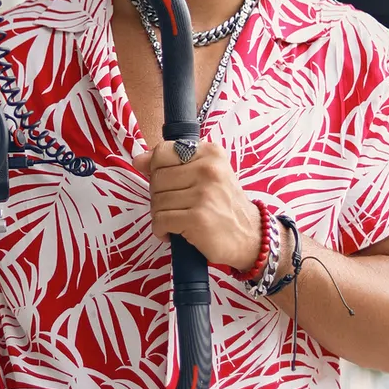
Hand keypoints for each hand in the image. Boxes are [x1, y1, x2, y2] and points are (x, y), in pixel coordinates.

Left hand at [133, 141, 264, 271]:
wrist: (250, 236)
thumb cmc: (223, 205)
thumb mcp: (206, 175)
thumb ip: (172, 163)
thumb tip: (138, 160)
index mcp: (210, 153)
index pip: (163, 151)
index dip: (156, 169)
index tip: (165, 182)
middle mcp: (208, 169)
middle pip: (157, 178)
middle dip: (159, 196)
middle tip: (176, 206)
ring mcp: (204, 194)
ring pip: (157, 200)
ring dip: (160, 215)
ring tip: (177, 220)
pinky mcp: (198, 218)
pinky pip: (160, 220)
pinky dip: (161, 230)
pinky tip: (173, 233)